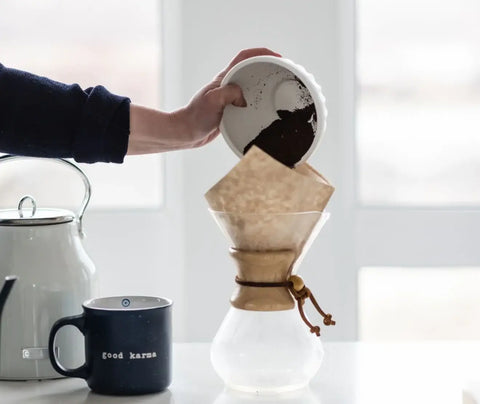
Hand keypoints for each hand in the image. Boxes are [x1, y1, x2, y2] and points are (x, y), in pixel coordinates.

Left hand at [127, 48, 280, 154]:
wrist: (187, 133)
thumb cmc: (196, 117)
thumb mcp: (213, 101)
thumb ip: (229, 93)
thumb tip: (245, 98)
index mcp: (224, 78)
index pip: (244, 57)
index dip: (261, 53)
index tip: (277, 57)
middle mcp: (228, 85)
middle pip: (251, 69)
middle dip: (268, 67)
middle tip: (283, 72)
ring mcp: (230, 97)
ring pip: (251, 86)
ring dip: (265, 85)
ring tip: (279, 89)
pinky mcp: (232, 110)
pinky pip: (249, 102)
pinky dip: (259, 102)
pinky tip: (266, 109)